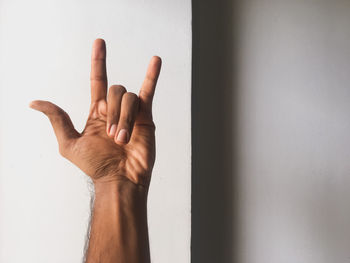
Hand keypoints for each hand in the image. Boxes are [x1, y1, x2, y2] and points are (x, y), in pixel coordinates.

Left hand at [30, 39, 161, 187]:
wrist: (119, 180)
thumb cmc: (95, 166)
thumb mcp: (69, 143)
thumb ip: (57, 119)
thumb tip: (35, 102)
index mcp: (97, 112)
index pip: (98, 80)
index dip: (98, 61)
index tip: (99, 42)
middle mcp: (115, 109)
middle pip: (115, 90)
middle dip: (113, 112)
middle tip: (112, 137)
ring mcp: (132, 112)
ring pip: (129, 97)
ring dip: (124, 119)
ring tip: (123, 140)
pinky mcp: (146, 117)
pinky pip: (149, 92)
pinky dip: (152, 76)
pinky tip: (155, 61)